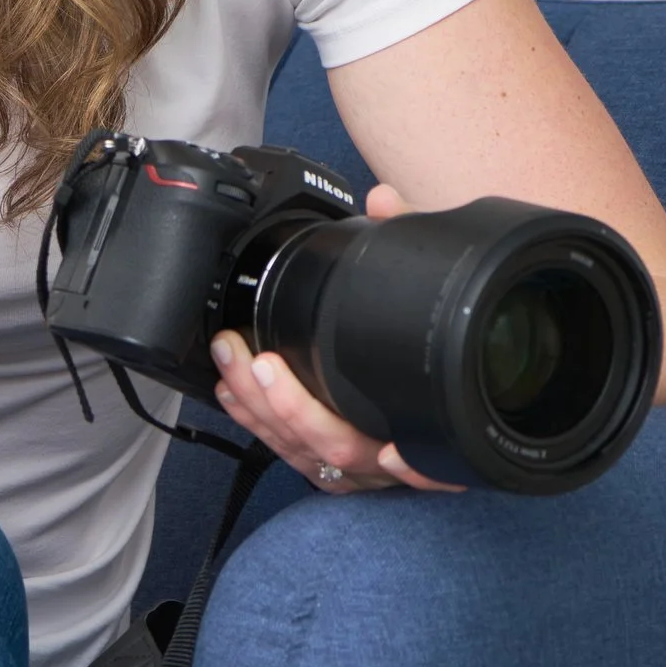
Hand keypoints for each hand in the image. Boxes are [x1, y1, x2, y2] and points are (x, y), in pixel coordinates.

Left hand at [210, 183, 463, 495]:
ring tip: (231, 363)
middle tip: (258, 363)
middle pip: (341, 448)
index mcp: (428, 425)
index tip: (395, 450)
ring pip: (305, 452)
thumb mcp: (431, 286)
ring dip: (262, 410)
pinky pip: (287, 451)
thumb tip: (383, 199)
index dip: (410, 460)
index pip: (422, 452)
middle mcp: (394, 454)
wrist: (434, 388)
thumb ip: (413, 238)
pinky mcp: (329, 466)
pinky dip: (256, 421)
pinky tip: (232, 393)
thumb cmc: (431, 339)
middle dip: (291, 408)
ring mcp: (359, 466)